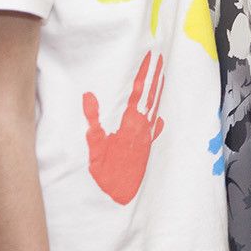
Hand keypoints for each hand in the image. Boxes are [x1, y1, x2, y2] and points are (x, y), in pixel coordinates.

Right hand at [83, 53, 166, 205]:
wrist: (121, 194)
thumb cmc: (106, 171)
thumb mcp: (94, 144)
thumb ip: (92, 119)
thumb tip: (88, 95)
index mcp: (130, 122)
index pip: (138, 91)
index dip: (144, 73)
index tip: (151, 56)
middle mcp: (142, 127)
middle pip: (149, 95)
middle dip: (154, 76)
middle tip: (160, 57)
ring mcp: (146, 137)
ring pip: (153, 108)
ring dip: (157, 91)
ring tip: (161, 76)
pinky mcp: (145, 148)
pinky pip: (153, 130)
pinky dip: (156, 121)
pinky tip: (159, 117)